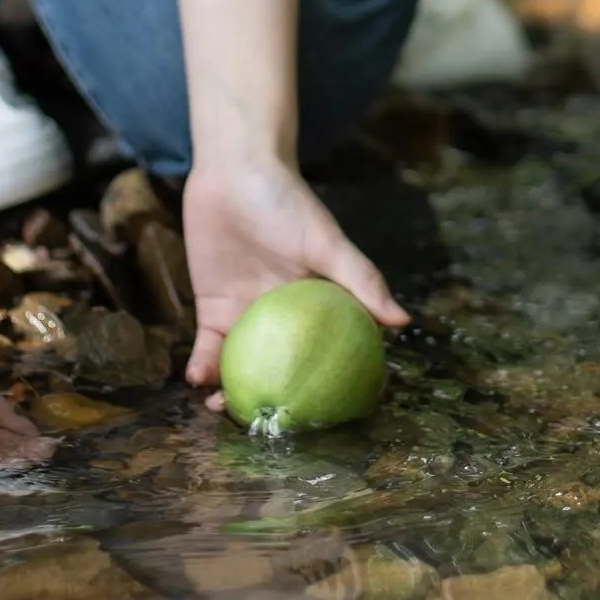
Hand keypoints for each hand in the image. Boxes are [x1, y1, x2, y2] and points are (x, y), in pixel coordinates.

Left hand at [180, 154, 406, 399]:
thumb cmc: (288, 201)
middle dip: (276, 404)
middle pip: (284, 372)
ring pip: (245, 369)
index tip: (331, 421)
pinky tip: (197, 380)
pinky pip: (209, 350)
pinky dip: (202, 368)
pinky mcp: (213, 310)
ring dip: (233, 395)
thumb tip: (403, 323)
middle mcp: (285, 321)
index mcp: (319, 307)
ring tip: (225, 411)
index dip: (334, 389)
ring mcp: (249, 318)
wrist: (234, 171)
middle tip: (268, 427)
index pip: (333, 355)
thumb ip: (361, 280)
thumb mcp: (327, 241)